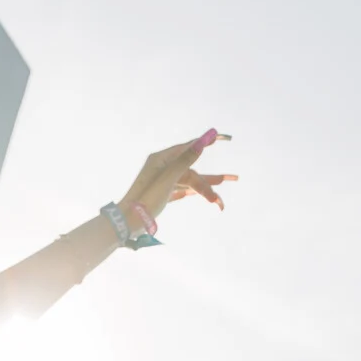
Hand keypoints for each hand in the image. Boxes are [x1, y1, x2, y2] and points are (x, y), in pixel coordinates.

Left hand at [114, 129, 237, 231]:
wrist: (127, 222)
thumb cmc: (146, 199)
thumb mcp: (168, 178)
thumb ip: (186, 159)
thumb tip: (203, 140)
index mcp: (161, 159)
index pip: (190, 146)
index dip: (208, 142)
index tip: (227, 138)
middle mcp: (162, 167)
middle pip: (192, 170)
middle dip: (210, 179)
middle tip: (233, 180)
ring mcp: (162, 182)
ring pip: (189, 182)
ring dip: (204, 190)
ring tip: (220, 201)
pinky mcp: (162, 195)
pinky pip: (183, 190)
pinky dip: (194, 193)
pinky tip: (206, 196)